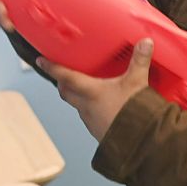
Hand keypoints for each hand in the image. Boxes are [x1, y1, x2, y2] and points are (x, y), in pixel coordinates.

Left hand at [36, 39, 153, 141]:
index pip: (64, 76)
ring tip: (84, 89)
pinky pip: (88, 117)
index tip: (41, 61)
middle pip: (65, 92)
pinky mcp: (98, 130)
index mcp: (90, 91)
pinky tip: (101, 107)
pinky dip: (89, 109)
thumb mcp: (137, 82)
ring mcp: (90, 120)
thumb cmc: (132, 114)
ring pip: (76, 105)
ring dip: (76, 97)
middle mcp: (85, 106)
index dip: (51, 67)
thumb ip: (140, 61)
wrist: (138, 142)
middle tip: (61, 75)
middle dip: (61, 82)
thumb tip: (145, 43)